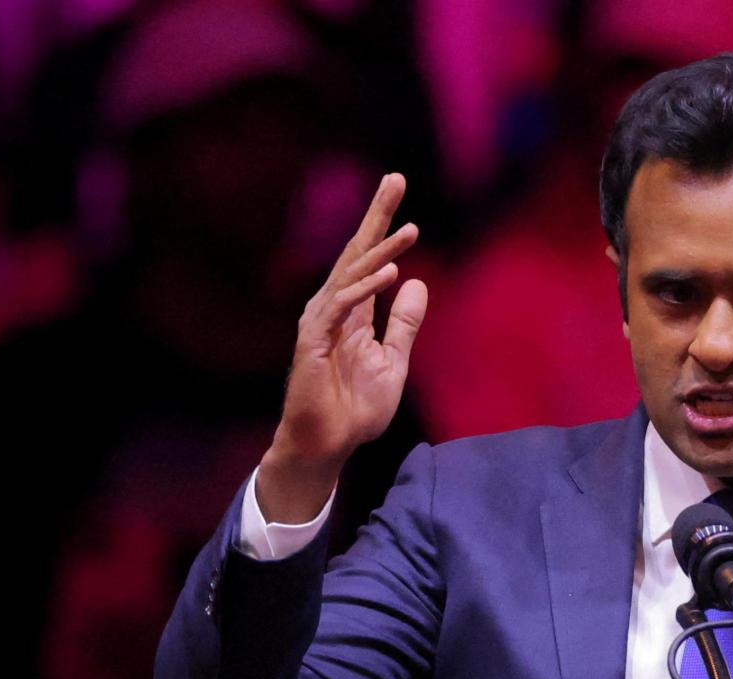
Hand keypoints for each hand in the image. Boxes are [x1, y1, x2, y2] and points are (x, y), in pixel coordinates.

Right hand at [259, 173, 427, 520]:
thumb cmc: (354, 408)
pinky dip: (365, 289)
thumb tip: (418, 285)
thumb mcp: (393, 362)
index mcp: (353, 310)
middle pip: (356, 253)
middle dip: (376, 216)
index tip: (398, 189)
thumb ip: (404, 325)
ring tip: (410, 229)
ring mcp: (321, 322)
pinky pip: (342, 308)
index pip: (370, 259)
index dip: (383, 225)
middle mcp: (334, 308)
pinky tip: (390, 275)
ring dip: (381, 251)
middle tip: (395, 179)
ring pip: (352, 275)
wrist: (327, 444)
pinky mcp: (313, 341)